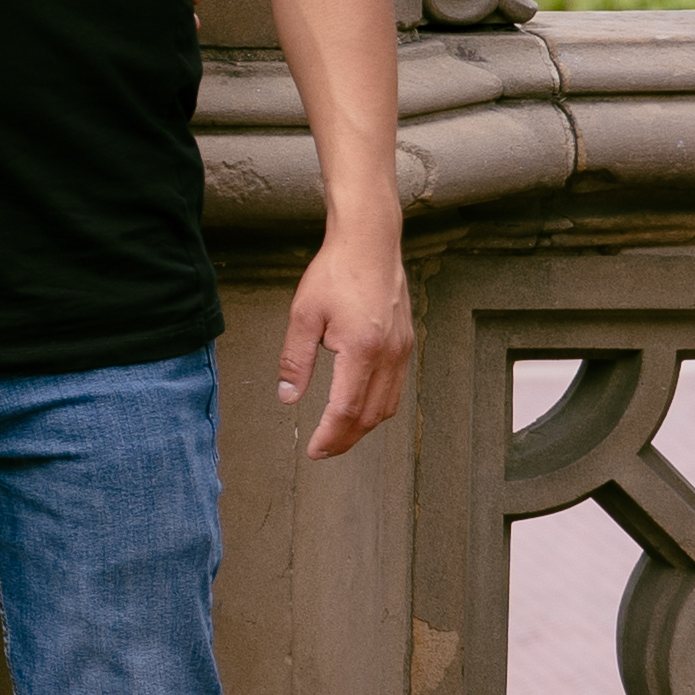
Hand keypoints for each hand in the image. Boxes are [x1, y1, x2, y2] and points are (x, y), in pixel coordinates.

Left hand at [279, 219, 417, 459]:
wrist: (370, 243)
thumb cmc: (336, 273)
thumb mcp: (304, 315)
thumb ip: (296, 359)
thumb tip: (288, 396)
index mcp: (363, 350)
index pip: (346, 409)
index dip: (330, 436)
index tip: (315, 451)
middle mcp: (389, 355)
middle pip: (371, 415)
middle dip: (346, 439)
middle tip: (323, 450)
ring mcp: (402, 350)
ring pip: (387, 405)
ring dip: (363, 426)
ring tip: (339, 435)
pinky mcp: (406, 343)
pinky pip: (395, 388)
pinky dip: (377, 406)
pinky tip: (359, 407)